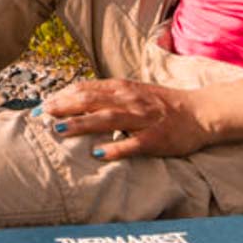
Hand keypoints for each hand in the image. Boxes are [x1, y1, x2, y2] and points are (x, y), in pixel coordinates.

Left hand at [39, 79, 212, 159]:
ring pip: (107, 119)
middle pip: (91, 100)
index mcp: (123, 88)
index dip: (62, 96)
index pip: (86, 88)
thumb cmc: (162, 105)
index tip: (41, 105)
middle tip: (42, 115)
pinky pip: (134, 143)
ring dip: (81, 124)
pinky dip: (116, 148)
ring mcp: (143, 119)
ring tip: (58, 130)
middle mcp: (130, 100)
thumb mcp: (133, 93)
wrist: (201, 112)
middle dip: (64, 107)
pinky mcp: (156, 138)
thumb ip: (107, 95)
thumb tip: (74, 101)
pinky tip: (98, 154)